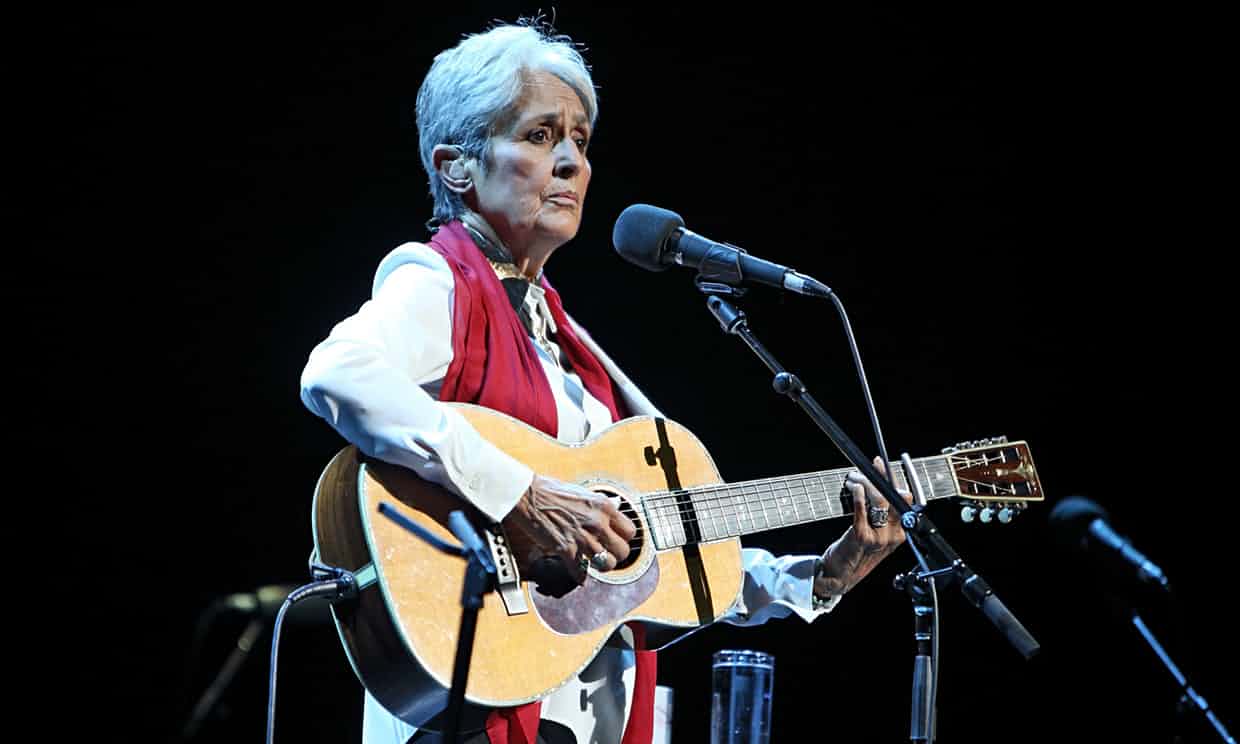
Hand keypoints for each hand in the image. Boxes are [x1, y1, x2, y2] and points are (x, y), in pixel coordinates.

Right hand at [505, 474, 636, 581]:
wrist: (528, 495)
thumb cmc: (552, 491)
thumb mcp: (584, 493)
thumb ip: (600, 505)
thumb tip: (615, 508)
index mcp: (604, 507)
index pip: (630, 531)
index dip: (624, 538)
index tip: (617, 540)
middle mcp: (597, 523)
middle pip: (622, 551)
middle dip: (616, 556)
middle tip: (608, 555)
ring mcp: (582, 537)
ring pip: (606, 565)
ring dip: (600, 567)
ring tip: (594, 564)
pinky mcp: (565, 549)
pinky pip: (580, 572)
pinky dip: (580, 577)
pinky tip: (579, 575)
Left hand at [815, 457, 910, 597]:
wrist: (838, 576)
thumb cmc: (854, 553)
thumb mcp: (874, 534)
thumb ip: (879, 515)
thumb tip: (876, 484)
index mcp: (900, 533)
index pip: (904, 500)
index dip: (892, 478)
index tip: (880, 464)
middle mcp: (893, 535)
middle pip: (894, 497)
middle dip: (878, 478)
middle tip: (863, 470)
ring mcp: (879, 537)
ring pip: (879, 501)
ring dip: (864, 484)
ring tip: (852, 479)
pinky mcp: (862, 537)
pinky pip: (862, 509)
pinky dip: (858, 495)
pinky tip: (853, 488)